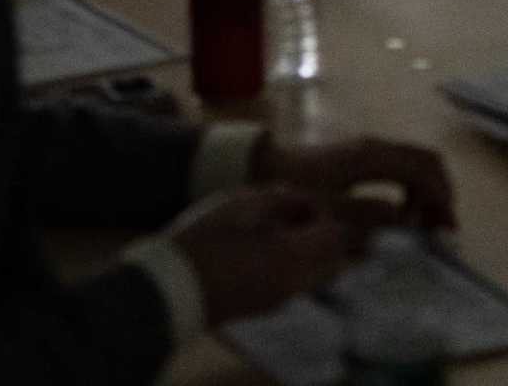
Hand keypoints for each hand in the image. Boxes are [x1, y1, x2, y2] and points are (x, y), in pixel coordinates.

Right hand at [163, 185, 357, 326]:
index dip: (322, 212)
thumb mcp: (243, 204)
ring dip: (310, 253)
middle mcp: (295, 284)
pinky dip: (293, 267)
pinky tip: (262, 250)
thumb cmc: (205, 239)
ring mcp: (279, 300)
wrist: (171, 289)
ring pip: (316, 277)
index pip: (336, 234)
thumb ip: (281, 198)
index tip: (298, 201)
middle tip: (296, 216)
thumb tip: (302, 200)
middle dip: (325, 236)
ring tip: (277, 231)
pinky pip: (295, 286)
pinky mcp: (263, 308)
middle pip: (335, 262)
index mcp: (294, 256)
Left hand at [247, 134, 454, 232]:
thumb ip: (371, 219)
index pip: (425, 170)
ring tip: (422, 228)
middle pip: (428, 162)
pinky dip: (413, 188)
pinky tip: (402, 215)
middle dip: (441, 195)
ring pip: (417, 163)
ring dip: (428, 192)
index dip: (441, 199)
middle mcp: (377, 147)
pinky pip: (401, 167)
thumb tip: (407, 225)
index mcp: (373, 157)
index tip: (446, 232)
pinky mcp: (363, 156)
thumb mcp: (330, 211)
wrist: (261, 165)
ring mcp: (370, 148)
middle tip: (440, 232)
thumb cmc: (293, 188)